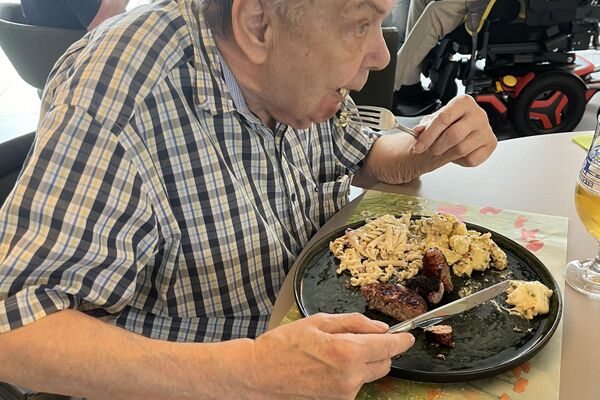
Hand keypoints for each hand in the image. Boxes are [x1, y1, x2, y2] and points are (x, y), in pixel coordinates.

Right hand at [248, 313, 414, 398]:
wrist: (258, 375)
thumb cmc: (283, 346)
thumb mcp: (319, 321)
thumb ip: (354, 323)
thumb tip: (379, 327)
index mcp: (348, 352)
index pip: (388, 346)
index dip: (401, 340)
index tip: (407, 336)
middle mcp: (351, 378)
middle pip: (384, 363)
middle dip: (379, 349)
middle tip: (359, 337)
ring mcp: (344, 394)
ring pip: (369, 374)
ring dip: (362, 361)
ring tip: (333, 351)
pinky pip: (354, 384)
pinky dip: (349, 373)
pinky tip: (327, 365)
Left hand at [354, 95, 496, 185]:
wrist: (466, 129)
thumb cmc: (450, 123)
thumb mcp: (435, 121)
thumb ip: (426, 126)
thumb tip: (417, 132)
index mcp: (463, 102)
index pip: (443, 119)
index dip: (428, 135)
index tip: (417, 146)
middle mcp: (478, 114)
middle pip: (453, 135)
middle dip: (436, 146)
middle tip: (429, 150)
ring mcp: (486, 129)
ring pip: (461, 148)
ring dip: (447, 154)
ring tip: (443, 150)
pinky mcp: (490, 144)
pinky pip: (471, 159)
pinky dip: (460, 161)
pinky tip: (457, 153)